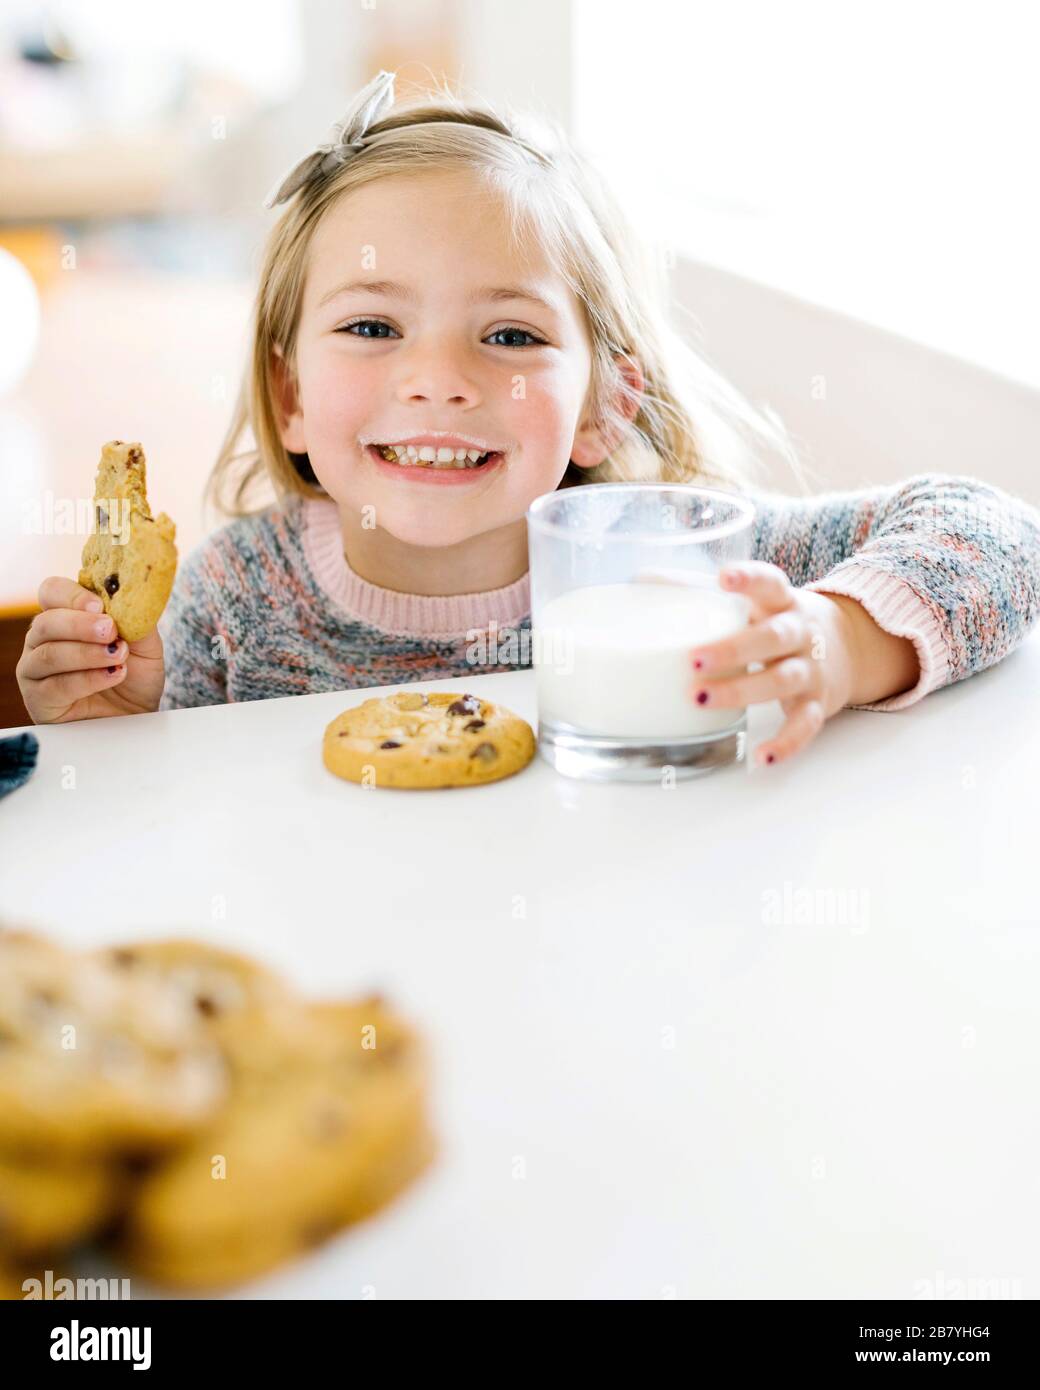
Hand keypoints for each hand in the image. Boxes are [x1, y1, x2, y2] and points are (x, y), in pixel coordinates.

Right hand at [16, 578, 165, 723]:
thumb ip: (135, 619)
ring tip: (118, 657)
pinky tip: (112, 676)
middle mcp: (44, 640)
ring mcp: (36, 670)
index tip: (99, 605)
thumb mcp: (145, 644)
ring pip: (49, 654)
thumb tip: (132, 598)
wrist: (138, 715)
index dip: (72, 595)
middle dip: (80, 625)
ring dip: (87, 654)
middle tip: (110, 631)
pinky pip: (55, 686)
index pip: (52, 592)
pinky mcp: (39, 699)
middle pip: (45, 623)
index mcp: (65, 616)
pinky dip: (87, 680)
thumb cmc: (136, 676)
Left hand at [688, 561, 857, 765]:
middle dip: (733, 649)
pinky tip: (761, 757)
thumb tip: (643, 580)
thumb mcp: (751, 601)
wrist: (846, 646)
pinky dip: (786, 743)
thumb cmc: (776, 621)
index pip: (770, 583)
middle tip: (693, 659)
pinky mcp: (816, 704)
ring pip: (782, 680)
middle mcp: (799, 633)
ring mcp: (810, 670)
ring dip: (741, 691)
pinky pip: (804, 726)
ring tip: (701, 699)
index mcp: (780, 602)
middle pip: (773, 637)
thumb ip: (700, 591)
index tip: (724, 577)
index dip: (750, 579)